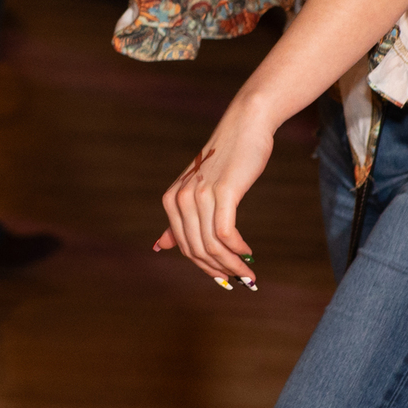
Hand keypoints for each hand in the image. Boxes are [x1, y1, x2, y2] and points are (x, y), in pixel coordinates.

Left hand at [153, 110, 271, 287]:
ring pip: (212, 245)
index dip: (204, 266)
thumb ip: (178, 219)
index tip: (223, 277)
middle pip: (197, 249)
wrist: (245, 127)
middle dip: (218, 270)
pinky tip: (247, 252)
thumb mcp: (197, 189)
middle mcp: (180, 198)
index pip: (184, 246)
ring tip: (247, 272)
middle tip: (239, 280)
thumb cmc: (225, 160)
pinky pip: (225, 233)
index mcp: (171, 200)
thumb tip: (160, 246)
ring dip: (231, 265)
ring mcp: (199, 195)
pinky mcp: (223, 193)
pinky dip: (237, 249)